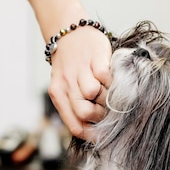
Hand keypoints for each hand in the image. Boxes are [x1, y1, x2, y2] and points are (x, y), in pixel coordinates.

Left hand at [48, 26, 111, 140]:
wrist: (70, 33)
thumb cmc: (71, 65)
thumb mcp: (66, 87)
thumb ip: (74, 107)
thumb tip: (94, 131)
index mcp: (58, 95)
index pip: (75, 125)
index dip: (92, 135)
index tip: (103, 135)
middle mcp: (66, 84)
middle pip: (84, 112)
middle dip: (100, 115)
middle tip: (105, 108)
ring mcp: (80, 70)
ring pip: (94, 94)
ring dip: (106, 96)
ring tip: (107, 90)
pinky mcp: (94, 58)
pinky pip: (104, 77)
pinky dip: (111, 80)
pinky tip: (110, 77)